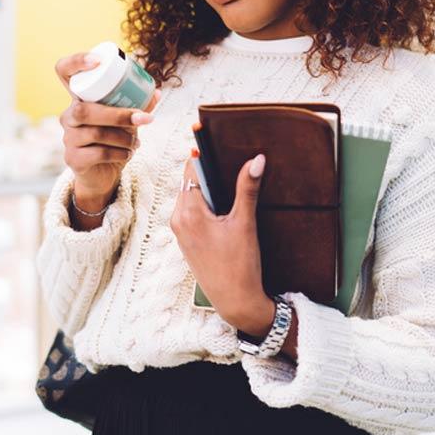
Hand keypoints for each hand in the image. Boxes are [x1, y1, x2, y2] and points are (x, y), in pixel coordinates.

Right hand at [55, 51, 161, 204]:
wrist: (102, 175)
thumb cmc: (113, 140)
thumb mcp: (126, 120)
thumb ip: (138, 106)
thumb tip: (156, 92)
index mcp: (79, 99)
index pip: (64, 71)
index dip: (76, 62)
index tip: (98, 61)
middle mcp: (68, 116)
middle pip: (84, 109)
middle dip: (118, 115)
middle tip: (144, 119)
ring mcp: (68, 138)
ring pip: (95, 132)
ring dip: (124, 137)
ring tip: (136, 142)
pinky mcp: (73, 159)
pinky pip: (98, 153)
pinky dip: (119, 153)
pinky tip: (127, 154)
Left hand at [169, 153, 274, 333]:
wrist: (235, 302)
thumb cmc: (239, 265)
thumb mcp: (245, 223)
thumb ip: (248, 188)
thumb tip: (256, 160)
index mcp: (189, 212)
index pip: (190, 170)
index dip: (200, 151)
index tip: (205, 132)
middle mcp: (178, 219)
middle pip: (189, 181)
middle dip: (207, 169)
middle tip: (225, 154)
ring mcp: (180, 231)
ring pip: (191, 195)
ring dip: (207, 186)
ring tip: (227, 178)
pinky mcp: (186, 240)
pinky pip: (191, 210)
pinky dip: (204, 202)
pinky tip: (222, 203)